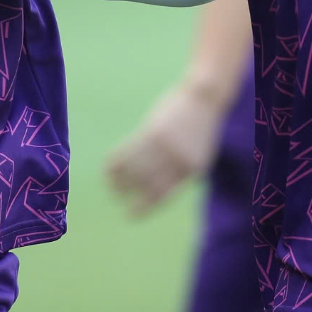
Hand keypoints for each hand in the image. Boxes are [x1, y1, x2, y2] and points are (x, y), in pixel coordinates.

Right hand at [107, 80, 231, 215]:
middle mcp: (177, 161)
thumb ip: (181, 171)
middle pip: (147, 184)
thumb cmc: (200, 127)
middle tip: (119, 199)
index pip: (163, 195)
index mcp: (191, 170)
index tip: (132, 214)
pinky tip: (108, 168)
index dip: (145, 207)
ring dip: (119, 181)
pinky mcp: (151, 132)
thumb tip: (159, 190)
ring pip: (135, 170)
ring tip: (112, 186)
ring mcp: (163, 146)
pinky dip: (115, 162)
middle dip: (131, 196)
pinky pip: (128, 152)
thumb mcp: (199, 155)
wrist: (204, 97)